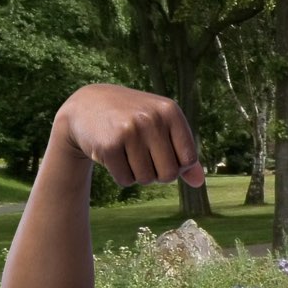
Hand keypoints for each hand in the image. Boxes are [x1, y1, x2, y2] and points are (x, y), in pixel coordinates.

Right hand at [55, 83, 204, 187]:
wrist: (88, 106)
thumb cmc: (135, 119)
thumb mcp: (163, 127)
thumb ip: (184, 153)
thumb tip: (199, 182)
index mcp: (170, 111)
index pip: (189, 160)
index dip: (178, 166)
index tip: (165, 156)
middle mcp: (151, 119)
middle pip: (169, 174)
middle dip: (158, 174)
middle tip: (145, 159)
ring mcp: (129, 131)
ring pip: (146, 179)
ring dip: (139, 175)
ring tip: (129, 155)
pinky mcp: (108, 146)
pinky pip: (126, 180)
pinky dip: (122, 176)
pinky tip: (115, 157)